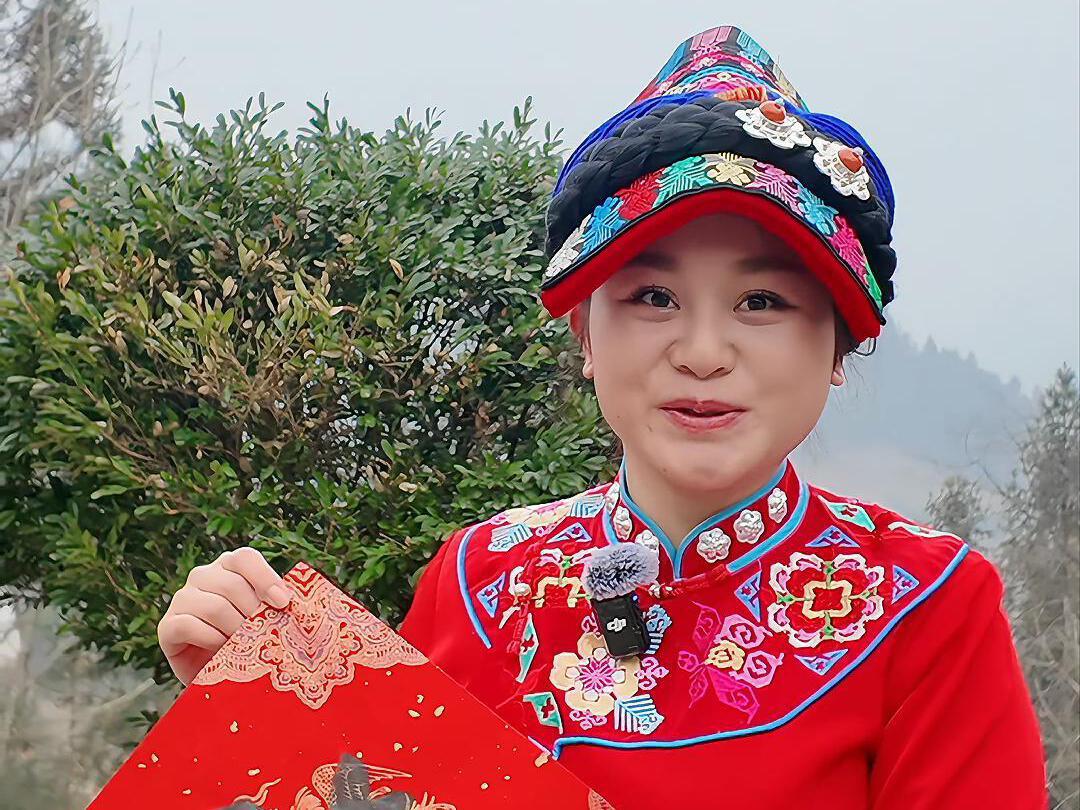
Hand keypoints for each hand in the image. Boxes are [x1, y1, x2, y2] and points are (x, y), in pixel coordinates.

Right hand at [157, 546, 291, 684]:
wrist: (220, 676)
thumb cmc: (249, 642)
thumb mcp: (266, 618)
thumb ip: (276, 605)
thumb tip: (294, 603)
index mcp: (230, 566)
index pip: (245, 558)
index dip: (265, 578)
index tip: (283, 603)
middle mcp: (202, 576)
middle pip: (232, 585)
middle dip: (254, 613)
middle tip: (265, 635)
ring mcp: (182, 599)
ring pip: (213, 606)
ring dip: (235, 630)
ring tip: (246, 646)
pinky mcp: (167, 626)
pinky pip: (189, 626)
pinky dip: (211, 640)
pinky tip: (222, 651)